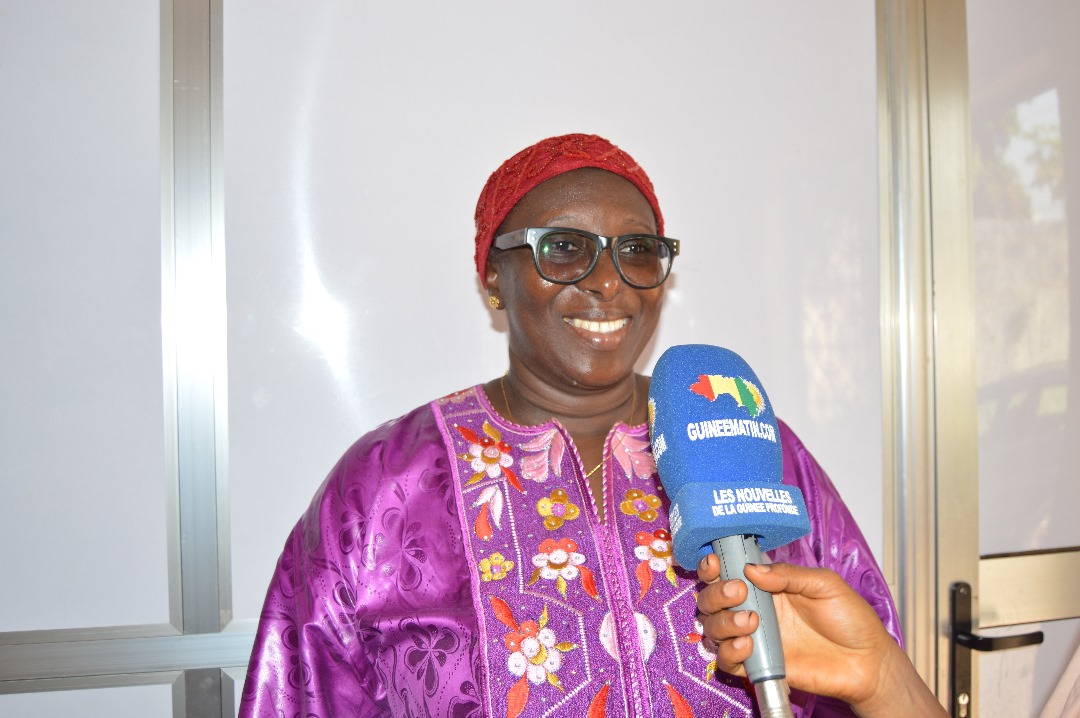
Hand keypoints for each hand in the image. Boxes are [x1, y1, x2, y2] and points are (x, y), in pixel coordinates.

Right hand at [695, 557, 945, 716]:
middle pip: (712, 600)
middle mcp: (754, 610)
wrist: (867, 661)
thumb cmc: (850, 619)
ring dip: (722, 622)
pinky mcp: (759, 665)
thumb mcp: (824, 584)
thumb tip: (752, 569)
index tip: (715, 563)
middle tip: (739, 592)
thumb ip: (788, 574)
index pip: (728, 572)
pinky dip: (729, 653)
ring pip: (713, 628)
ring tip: (751, 622)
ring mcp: (754, 638)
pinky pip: (726, 661)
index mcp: (767, 586)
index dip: (714, 566)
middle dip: (717, 593)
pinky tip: (748, 647)